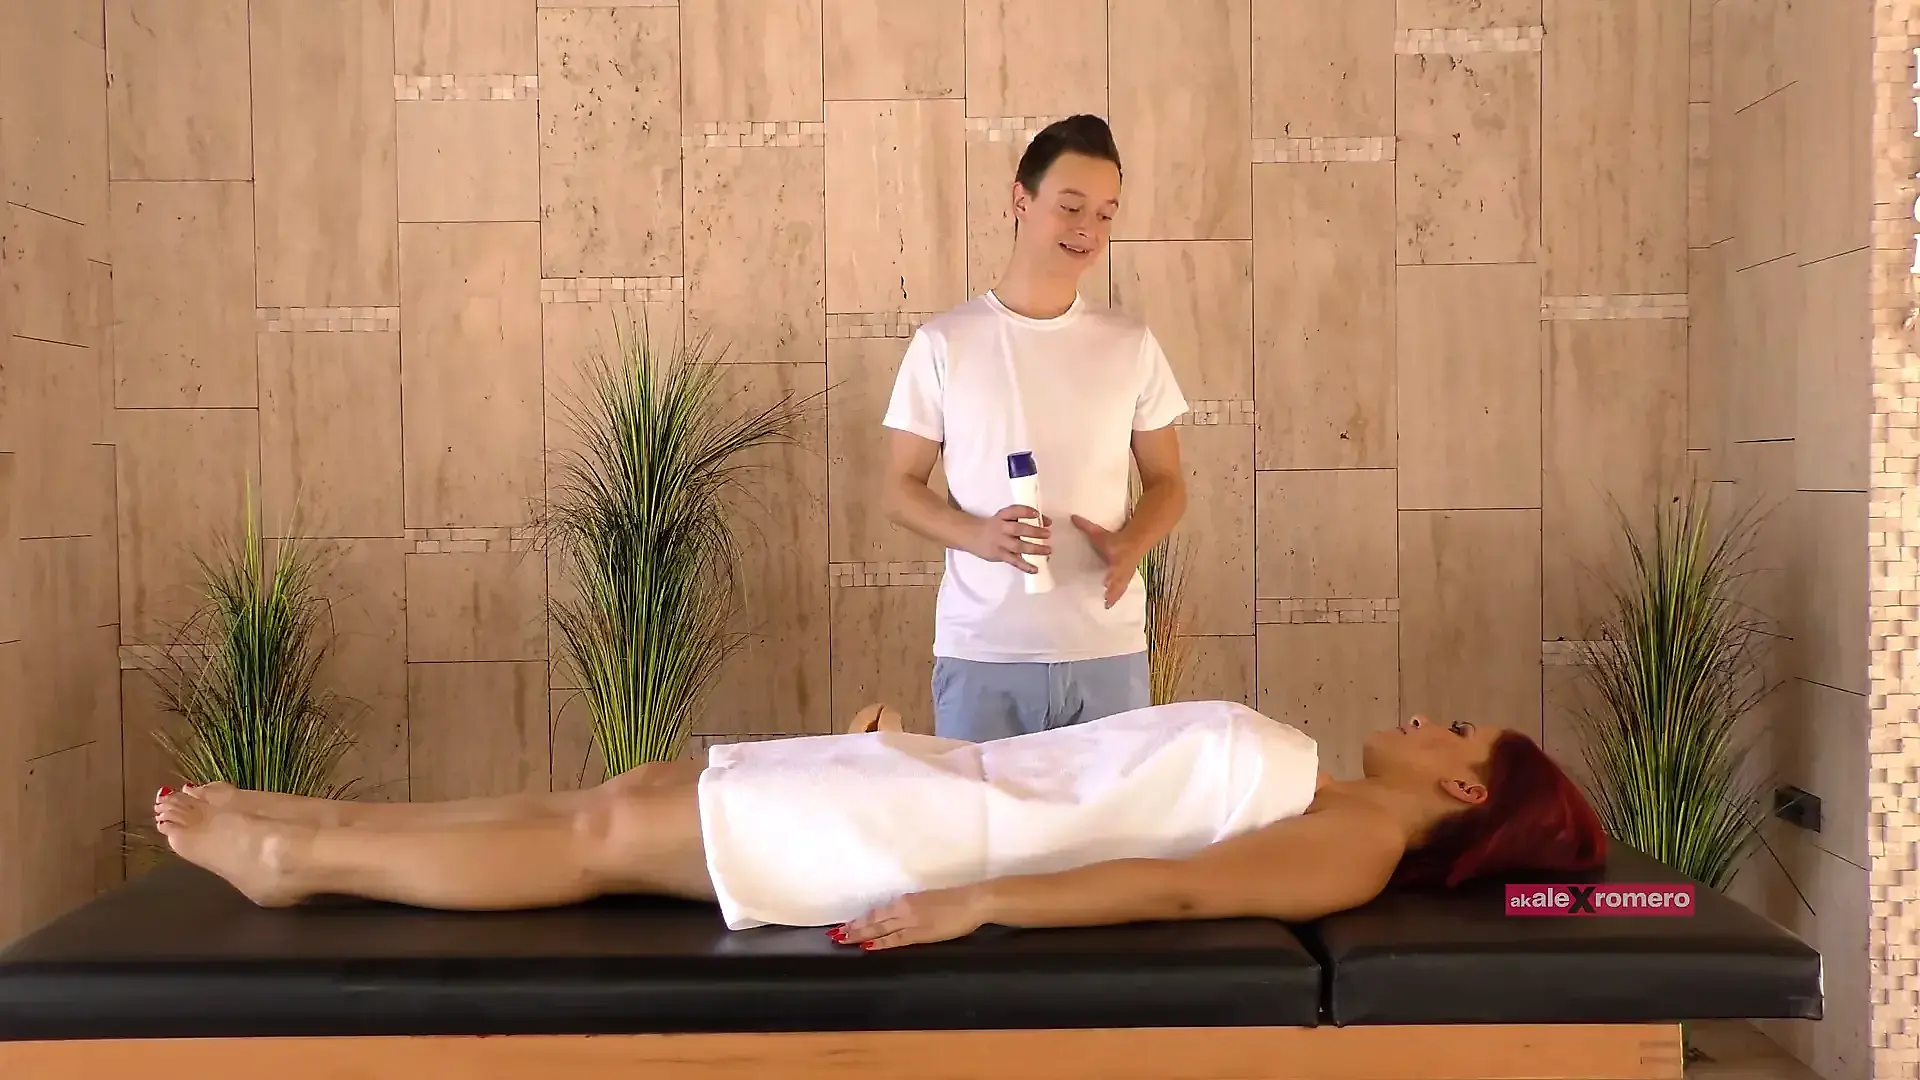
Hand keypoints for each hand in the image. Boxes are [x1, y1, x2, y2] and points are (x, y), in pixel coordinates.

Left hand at [831, 886, 986, 949]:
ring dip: (860, 935)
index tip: (845, 925)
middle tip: (835, 935)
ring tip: (843, 940)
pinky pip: (896, 939)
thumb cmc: (954, 901)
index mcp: (906, 900)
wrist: (972, 902)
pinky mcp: (920, 933)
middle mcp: (904, 908)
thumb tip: (900, 918)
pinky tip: (868, 946)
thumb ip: (912, 909)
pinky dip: (881, 943)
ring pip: (879, 929)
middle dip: (853, 928)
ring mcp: (911, 921)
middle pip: (873, 920)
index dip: (860, 920)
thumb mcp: (928, 901)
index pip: (877, 912)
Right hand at [965, 505, 1051, 571]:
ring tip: (1048, 550)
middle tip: (1047, 533)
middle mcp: (1001, 528)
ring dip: (1034, 549)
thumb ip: (1019, 519)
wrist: (969, 534)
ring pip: (1018, 546)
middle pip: (1018, 529)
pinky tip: (1035, 569)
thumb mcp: (1002, 518)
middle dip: (1034, 531)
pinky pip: (1014, 561)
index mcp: (1002, 516)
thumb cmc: (991, 526)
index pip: (1015, 511)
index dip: (1027, 512)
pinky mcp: (999, 555)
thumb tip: (1044, 522)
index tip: (1038, 514)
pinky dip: (1025, 566)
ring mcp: (1000, 543)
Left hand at [1070, 515, 1142, 607]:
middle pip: (1118, 584)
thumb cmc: (1117, 539)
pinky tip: (1111, 602)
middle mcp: (1121, 571)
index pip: (1113, 571)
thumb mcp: (1100, 534)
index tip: (1105, 586)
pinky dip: (1117, 595)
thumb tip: (1072, 517)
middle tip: (1106, 604)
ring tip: (1107, 606)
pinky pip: (1122, 588)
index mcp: (1116, 562)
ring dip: (1115, 597)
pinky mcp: (1127, 576)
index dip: (1110, 579)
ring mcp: (1126, 575)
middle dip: (1113, 594)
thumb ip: (1085, 527)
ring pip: (1121, 588)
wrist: (1137, 539)